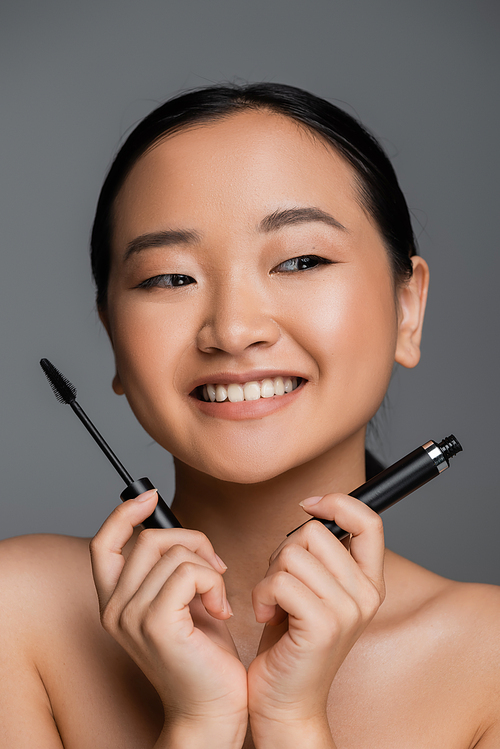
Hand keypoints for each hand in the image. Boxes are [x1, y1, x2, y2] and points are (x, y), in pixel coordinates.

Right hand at [89, 491, 247, 743]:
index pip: (104, 544)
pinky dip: (213, 582)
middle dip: (192, 540)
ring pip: (173, 553)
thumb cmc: (203, 657)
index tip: (150, 497)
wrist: (213, 709)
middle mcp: (115, 609)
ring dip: (207, 567)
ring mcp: (131, 617)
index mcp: (115, 603)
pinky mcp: (156, 624)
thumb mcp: (182, 602)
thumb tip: (181, 532)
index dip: (123, 514)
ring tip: (218, 597)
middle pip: (149, 539)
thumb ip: (171, 570)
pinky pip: (189, 572)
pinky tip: (220, 610)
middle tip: (215, 567)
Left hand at [247, 493, 384, 743]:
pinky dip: (261, 595)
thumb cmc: (290, 642)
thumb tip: (314, 511)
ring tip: (274, 605)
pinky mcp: (323, 626)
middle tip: (280, 586)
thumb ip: (322, 555)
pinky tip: (267, 617)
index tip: (308, 506)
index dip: (339, 502)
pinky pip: (279, 581)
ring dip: (269, 577)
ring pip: (291, 555)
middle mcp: (366, 595)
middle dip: (283, 553)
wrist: (285, 701)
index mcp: (368, 583)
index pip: (370, 522)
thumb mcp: (314, 589)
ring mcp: (348, 611)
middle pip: (313, 533)